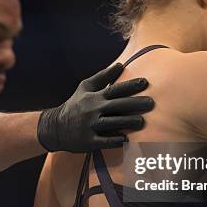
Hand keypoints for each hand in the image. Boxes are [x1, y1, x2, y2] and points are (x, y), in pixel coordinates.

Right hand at [37, 63, 153, 151]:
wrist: (55, 127)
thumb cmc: (75, 105)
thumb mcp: (85, 88)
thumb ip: (103, 77)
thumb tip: (120, 65)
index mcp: (94, 97)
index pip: (114, 89)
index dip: (130, 86)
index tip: (145, 82)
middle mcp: (93, 110)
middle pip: (116, 106)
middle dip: (134, 104)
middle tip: (151, 103)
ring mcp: (90, 126)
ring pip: (111, 123)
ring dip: (127, 122)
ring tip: (142, 122)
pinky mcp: (88, 141)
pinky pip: (103, 141)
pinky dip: (114, 141)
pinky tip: (125, 140)